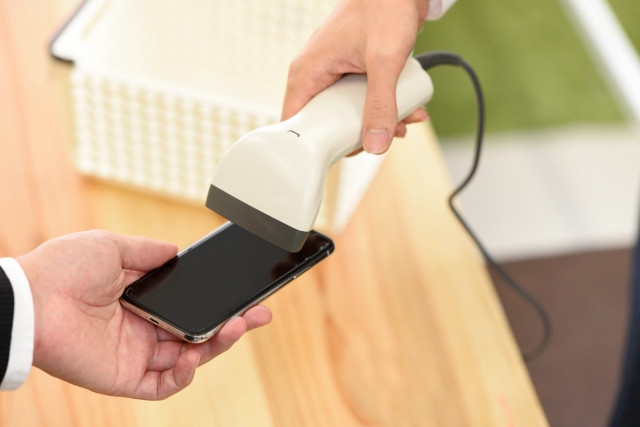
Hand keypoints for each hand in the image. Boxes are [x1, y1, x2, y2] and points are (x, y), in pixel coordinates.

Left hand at [17, 230, 271, 399]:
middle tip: (258, 314)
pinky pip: (163, 386)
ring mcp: (134, 355)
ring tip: (235, 327)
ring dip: (216, 346)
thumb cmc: (64, 268)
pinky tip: (193, 357)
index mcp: (140, 300)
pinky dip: (183, 376)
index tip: (244, 295)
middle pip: (197, 334)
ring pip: (188, 359)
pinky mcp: (123, 378)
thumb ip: (150, 251)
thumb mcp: (114, 247)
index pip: (189, 307)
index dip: (217, 304)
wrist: (30, 298)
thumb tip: (177, 249)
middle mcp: (141, 329)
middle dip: (231, 326)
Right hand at [282, 0, 429, 154]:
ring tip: (404, 120)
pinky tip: (406, 108)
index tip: (338, 155)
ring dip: (377, 121)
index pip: (294, 122)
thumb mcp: (385, 61)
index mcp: (308, 72)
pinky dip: (382, 107)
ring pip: (348, 114)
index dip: (312, 145)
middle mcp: (316, 74)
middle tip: (383, 136)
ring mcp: (334, 73)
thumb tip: (375, 144)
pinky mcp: (351, 71)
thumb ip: (380, 104)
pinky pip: (361, 100)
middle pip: (325, 124)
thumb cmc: (385, 8)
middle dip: (358, 134)